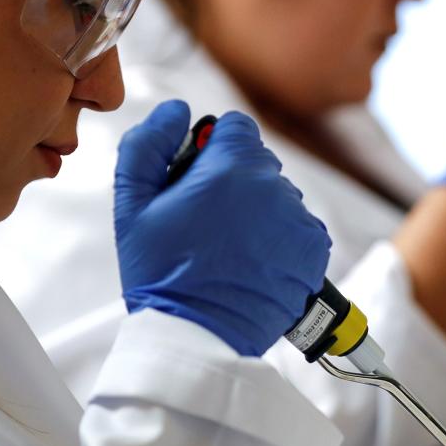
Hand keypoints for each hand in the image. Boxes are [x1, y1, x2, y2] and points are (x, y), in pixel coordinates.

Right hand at [114, 101, 330, 356]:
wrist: (198, 336)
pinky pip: (298, 226)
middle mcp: (273, 186)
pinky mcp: (314, 249)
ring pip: (278, 195)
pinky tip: (254, 261)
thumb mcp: (132, 205)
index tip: (198, 177)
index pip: (235, 127)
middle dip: (234, 179)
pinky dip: (280, 237)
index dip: (213, 147)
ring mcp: (298, 218)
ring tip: (229, 247)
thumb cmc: (161, 273)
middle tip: (207, 220)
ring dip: (259, 210)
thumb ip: (147, 144)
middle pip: (257, 161)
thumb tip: (175, 110)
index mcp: (231, 167)